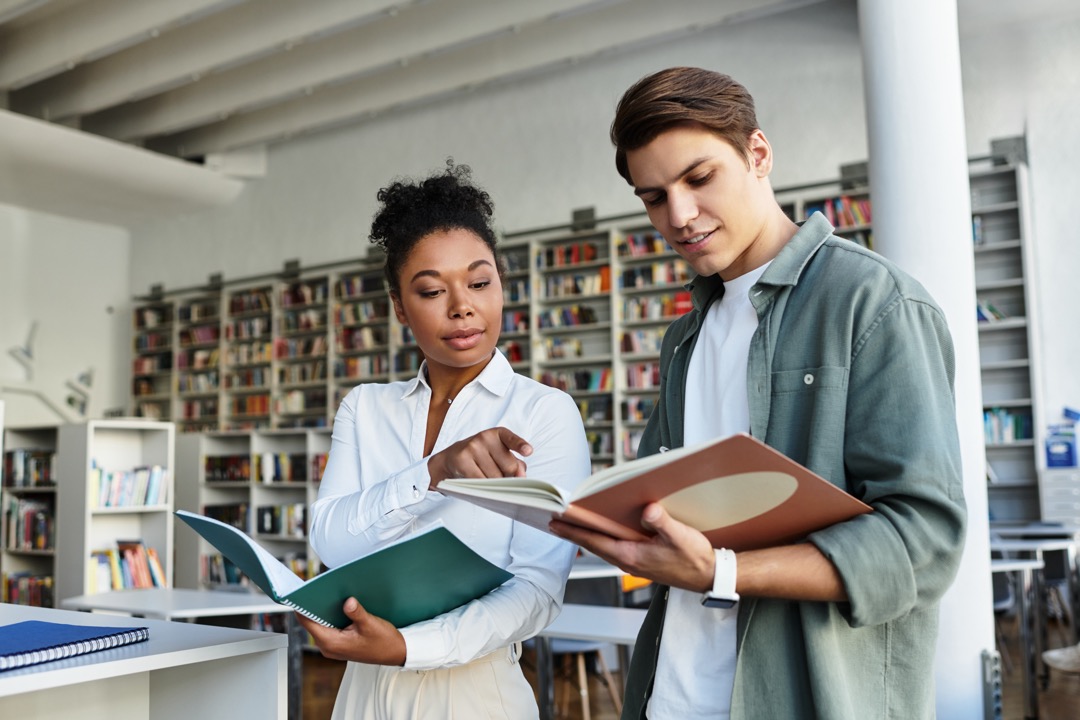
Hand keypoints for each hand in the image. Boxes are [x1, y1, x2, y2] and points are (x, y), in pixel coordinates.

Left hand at [297, 597, 406, 665]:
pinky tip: (339, 606)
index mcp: (332, 643)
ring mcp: (333, 646)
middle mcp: (328, 646)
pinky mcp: (339, 643)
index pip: (307, 622)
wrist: (394, 653)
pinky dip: (331, 616)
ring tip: (329, 595)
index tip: (300, 592)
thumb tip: (347, 601)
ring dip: (323, 611)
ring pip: (320, 624)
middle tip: (317, 588)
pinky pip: (328, 627)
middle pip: (312, 623)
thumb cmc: (383, 642)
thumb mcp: (371, 624)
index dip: (302, 607)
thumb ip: (356, 612)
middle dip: (314, 606)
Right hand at [428, 426, 532, 488]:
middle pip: (509, 466)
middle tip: (498, 476)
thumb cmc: (481, 457)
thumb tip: (521, 475)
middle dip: (508, 477)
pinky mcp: (462, 460)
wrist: (451, 459)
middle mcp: (485, 437)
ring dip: (494, 484)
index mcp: (498, 434)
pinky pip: (480, 481)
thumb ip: (515, 463)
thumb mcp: (499, 455)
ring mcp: (472, 447)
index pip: (511, 439)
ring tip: (485, 477)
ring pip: (495, 477)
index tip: (528, 451)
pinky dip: (483, 488)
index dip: (521, 446)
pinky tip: (479, 486)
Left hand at [550, 502, 715, 592]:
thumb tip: (648, 509)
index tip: (555, 522)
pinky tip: (602, 530)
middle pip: (594, 544)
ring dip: (587, 535)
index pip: (595, 541)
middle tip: (553, 520)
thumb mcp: (681, 537)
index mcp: (632, 556)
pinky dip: (602, 538)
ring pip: (603, 546)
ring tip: (571, 523)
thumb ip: (662, 522)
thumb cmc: (695, 559)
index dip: (574, 531)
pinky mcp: (641, 560)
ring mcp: (634, 562)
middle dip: (573, 532)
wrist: (708, 576)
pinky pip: (615, 547)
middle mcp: (628, 561)